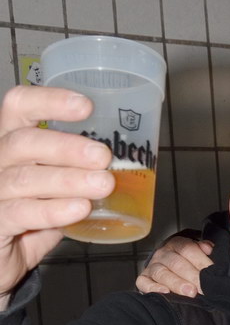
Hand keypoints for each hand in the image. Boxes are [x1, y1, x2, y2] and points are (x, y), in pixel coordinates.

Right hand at [0, 86, 112, 305]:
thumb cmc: (26, 224)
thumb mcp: (52, 194)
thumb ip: (76, 180)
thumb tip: (123, 170)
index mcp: (11, 146)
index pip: (18, 107)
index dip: (48, 101)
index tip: (86, 106)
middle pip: (23, 141)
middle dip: (66, 146)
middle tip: (104, 156)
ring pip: (24, 178)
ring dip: (68, 179)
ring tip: (103, 183)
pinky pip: (21, 212)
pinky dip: (53, 210)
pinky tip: (79, 208)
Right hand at [135, 235, 212, 297]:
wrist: (167, 266)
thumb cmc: (186, 261)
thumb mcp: (195, 252)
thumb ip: (203, 249)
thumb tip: (208, 247)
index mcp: (176, 244)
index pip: (187, 249)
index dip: (200, 259)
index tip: (211, 271)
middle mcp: (162, 254)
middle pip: (176, 263)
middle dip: (192, 275)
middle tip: (203, 287)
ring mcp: (152, 266)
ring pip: (162, 273)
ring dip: (177, 283)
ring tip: (190, 292)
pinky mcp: (143, 279)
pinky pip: (144, 283)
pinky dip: (153, 288)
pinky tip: (165, 292)